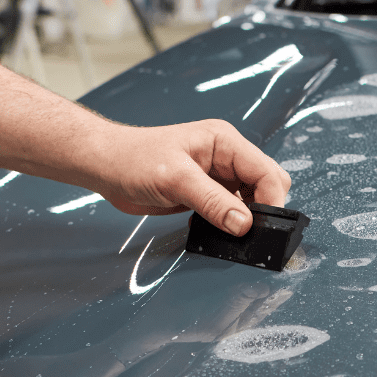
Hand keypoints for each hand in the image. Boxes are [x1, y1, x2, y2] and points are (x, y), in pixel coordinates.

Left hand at [98, 119, 290, 235]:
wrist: (105, 166)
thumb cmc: (133, 159)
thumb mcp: (175, 179)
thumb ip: (213, 201)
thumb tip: (244, 224)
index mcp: (225, 142)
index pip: (266, 171)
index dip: (271, 200)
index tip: (264, 227)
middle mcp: (226, 157)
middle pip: (266, 184)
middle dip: (264, 209)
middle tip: (250, 233)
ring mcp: (217, 176)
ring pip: (251, 200)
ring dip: (246, 219)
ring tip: (232, 235)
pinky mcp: (206, 193)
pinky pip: (230, 210)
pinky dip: (229, 223)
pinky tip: (215, 231)